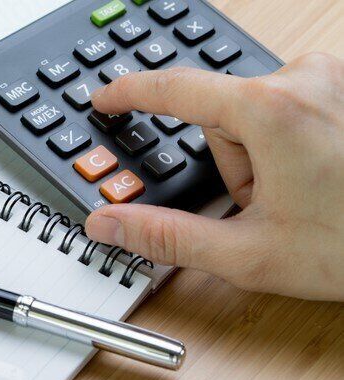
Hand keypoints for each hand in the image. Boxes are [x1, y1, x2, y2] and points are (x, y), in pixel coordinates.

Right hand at [86, 53, 343, 300]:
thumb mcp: (248, 252)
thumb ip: (166, 237)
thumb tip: (110, 224)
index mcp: (271, 111)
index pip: (176, 89)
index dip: (131, 94)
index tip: (106, 99)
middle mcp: (305, 79)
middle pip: (223, 116)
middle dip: (234, 164)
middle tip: (267, 205)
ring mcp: (333, 78)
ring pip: (257, 114)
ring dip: (263, 156)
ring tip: (301, 194)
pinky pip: (291, 107)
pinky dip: (289, 141)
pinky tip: (318, 175)